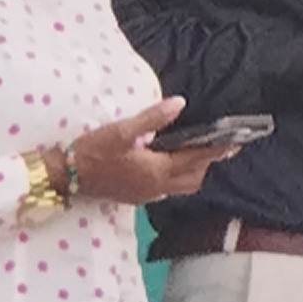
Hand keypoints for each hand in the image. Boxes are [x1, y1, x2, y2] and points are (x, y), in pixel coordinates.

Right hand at [64, 96, 225, 206]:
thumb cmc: (93, 151)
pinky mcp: (137, 197)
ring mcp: (147, 195)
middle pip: (194, 177)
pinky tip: (170, 164)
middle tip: (219, 146)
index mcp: (156, 169)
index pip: (196, 159)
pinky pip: (167, 190)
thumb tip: (180, 103)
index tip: (236, 143)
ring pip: (182, 186)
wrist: (66, 176)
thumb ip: (153, 118)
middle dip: (208, 162)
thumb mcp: (122, 130)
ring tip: (198, 153)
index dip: (217, 150)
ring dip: (194, 171)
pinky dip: (177, 178)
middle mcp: (156, 186)